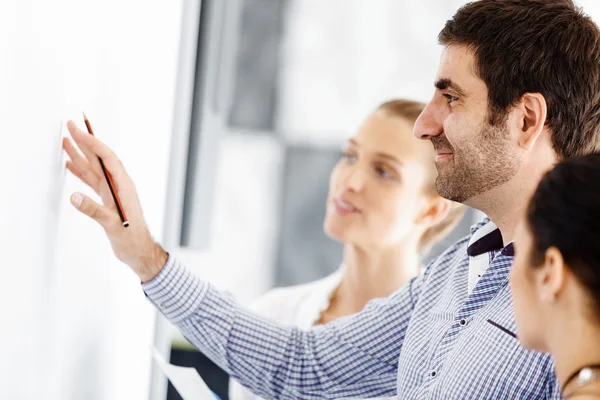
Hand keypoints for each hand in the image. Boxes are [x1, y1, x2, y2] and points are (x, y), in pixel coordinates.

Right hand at [62, 120, 167, 281]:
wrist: (139, 251)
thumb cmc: (131, 239)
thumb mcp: (113, 225)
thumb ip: (94, 210)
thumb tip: (74, 197)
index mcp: (123, 186)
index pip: (106, 158)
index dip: (92, 143)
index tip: (78, 131)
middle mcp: (118, 185)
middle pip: (99, 159)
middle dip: (84, 142)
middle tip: (70, 126)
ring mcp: (112, 191)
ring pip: (93, 169)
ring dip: (79, 155)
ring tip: (65, 141)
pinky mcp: (107, 200)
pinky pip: (92, 181)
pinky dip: (80, 172)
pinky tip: (70, 165)